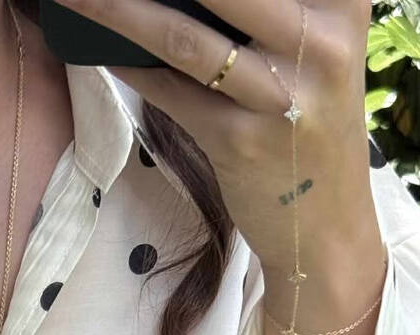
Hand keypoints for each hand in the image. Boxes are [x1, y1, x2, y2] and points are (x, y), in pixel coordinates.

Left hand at [57, 0, 379, 277]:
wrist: (325, 228)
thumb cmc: (304, 119)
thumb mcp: (314, 45)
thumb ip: (262, 7)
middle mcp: (322, 37)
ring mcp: (281, 92)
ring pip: (181, 33)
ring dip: (115, 9)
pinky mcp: (240, 141)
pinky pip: (167, 91)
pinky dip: (125, 64)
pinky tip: (94, 44)